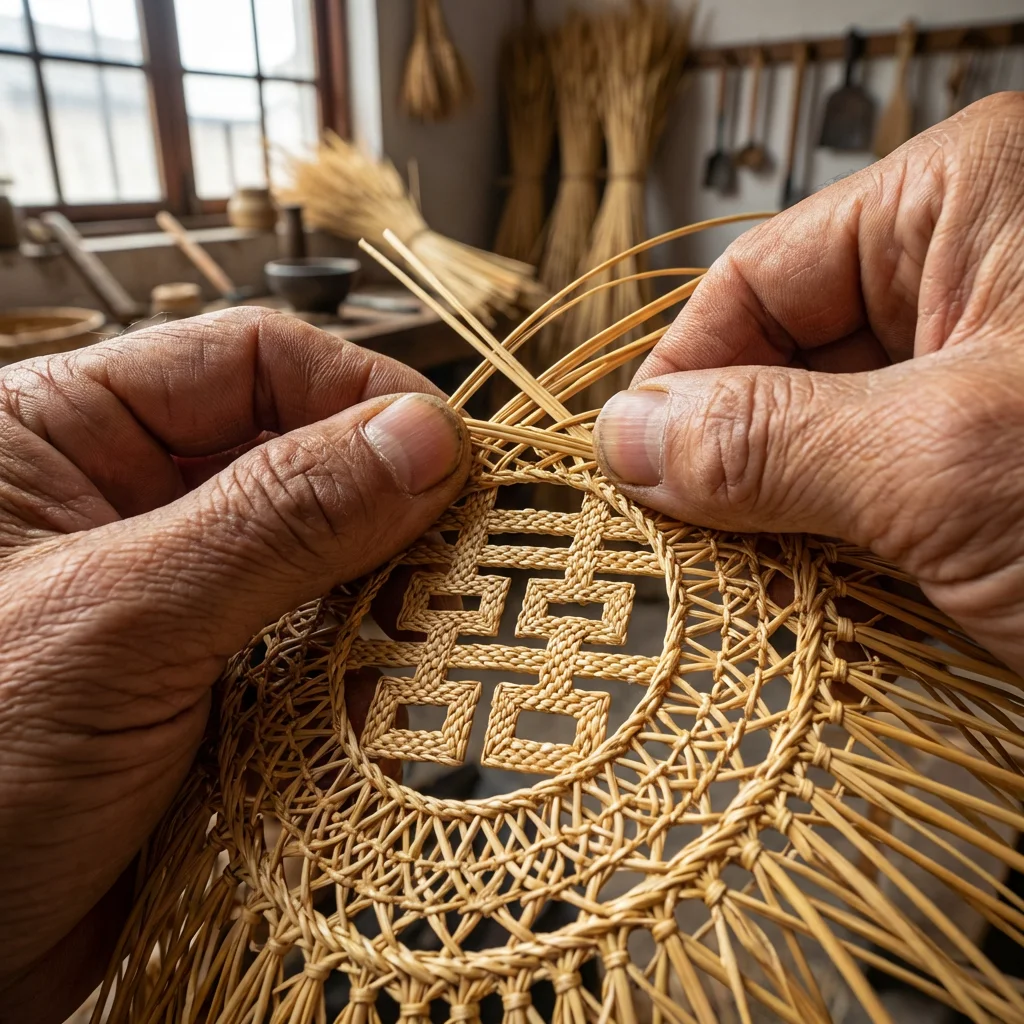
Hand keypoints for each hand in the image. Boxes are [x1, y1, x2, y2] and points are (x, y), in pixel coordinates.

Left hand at [0, 308, 469, 1022]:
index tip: (446, 454)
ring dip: (380, 588)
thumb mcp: (119, 622)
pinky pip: (310, 644)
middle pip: (296, 454)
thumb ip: (276, 521)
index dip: (356, 393)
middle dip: (383, 498)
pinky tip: (388, 688)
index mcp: (63, 434)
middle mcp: (123, 503)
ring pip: (316, 554)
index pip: (248, 360)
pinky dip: (359, 663)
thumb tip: (420, 439)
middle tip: (460, 544)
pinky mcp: (208, 681)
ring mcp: (173, 597)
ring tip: (434, 621)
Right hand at [595, 92, 1023, 674]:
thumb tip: (627, 436)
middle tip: (690, 554)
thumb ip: (769, 441)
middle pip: (792, 358)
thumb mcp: (953, 463)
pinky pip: (884, 494)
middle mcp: (987, 276)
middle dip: (735, 460)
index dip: (683, 377)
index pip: (761, 276)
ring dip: (788, 521)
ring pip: (831, 438)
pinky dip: (844, 555)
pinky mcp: (1009, 465)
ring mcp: (1001, 378)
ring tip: (762, 594)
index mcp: (977, 200)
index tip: (631, 474)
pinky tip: (829, 608)